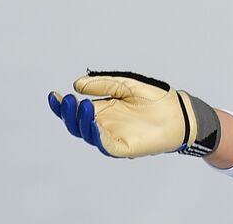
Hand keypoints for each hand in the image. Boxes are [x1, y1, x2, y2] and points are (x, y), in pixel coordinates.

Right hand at [48, 70, 220, 157]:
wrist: (179, 113)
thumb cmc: (155, 99)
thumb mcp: (127, 86)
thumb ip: (105, 85)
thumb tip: (77, 84)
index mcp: (102, 110)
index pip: (76, 110)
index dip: (62, 106)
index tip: (53, 95)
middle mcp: (103, 125)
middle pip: (76, 124)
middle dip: (68, 113)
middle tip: (66, 100)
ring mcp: (112, 137)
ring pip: (88, 135)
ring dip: (81, 122)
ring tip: (82, 106)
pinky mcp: (123, 148)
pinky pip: (105, 145)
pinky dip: (97, 136)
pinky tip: (93, 123)